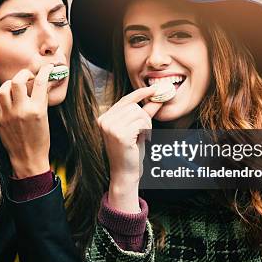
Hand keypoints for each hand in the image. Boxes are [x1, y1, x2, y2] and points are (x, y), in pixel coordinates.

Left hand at [0, 64, 53, 177]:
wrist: (28, 158)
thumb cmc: (40, 139)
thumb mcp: (45, 117)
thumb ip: (42, 98)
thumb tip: (45, 81)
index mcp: (37, 110)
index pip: (40, 82)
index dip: (45, 71)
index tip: (47, 69)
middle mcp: (21, 111)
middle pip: (18, 81)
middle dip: (24, 74)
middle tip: (28, 77)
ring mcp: (8, 115)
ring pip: (4, 88)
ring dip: (10, 84)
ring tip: (16, 87)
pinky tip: (5, 97)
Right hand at [97, 87, 162, 212]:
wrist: (125, 173)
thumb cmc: (131, 152)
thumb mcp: (137, 128)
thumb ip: (145, 112)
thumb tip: (157, 97)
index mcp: (104, 118)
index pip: (125, 100)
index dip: (141, 93)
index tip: (155, 89)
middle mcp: (104, 120)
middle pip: (134, 106)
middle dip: (144, 118)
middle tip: (143, 132)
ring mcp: (110, 127)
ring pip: (139, 114)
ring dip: (146, 125)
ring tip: (140, 137)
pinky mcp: (119, 134)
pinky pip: (141, 122)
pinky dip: (146, 130)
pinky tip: (140, 140)